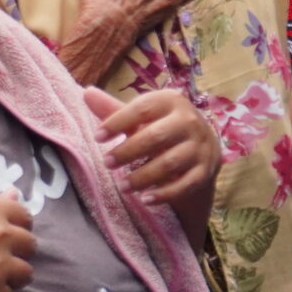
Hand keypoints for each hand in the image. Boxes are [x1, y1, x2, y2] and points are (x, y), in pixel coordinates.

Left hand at [84, 85, 218, 238]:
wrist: (202, 145)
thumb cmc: (162, 126)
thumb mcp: (142, 115)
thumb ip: (114, 109)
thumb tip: (87, 93)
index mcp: (171, 101)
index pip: (141, 109)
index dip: (117, 122)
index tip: (97, 137)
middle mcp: (189, 121)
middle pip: (155, 137)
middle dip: (128, 152)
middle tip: (107, 163)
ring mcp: (199, 147)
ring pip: (169, 163)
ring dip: (142, 177)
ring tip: (121, 186)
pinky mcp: (205, 171)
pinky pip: (184, 185)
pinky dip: (164, 194)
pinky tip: (145, 199)